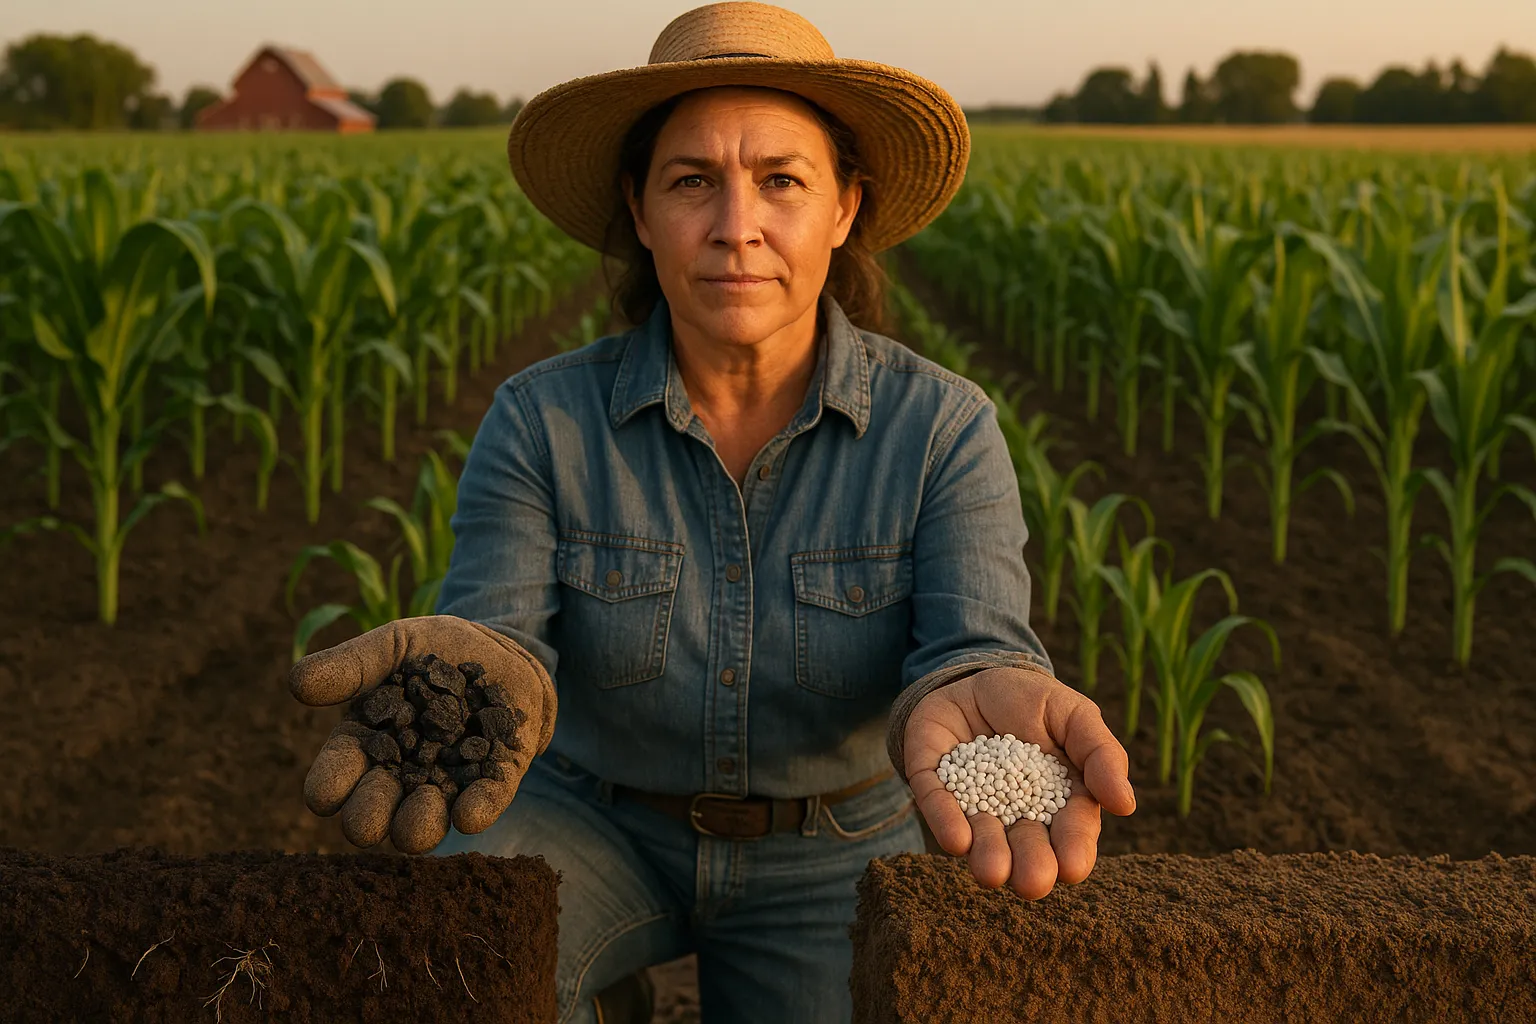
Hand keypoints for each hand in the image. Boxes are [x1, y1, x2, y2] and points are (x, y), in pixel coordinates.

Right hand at [290, 615, 556, 853]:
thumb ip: (352, 664)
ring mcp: (446, 785)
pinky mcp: (492, 782)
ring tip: (421, 811)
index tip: (326, 795)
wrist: (502, 652)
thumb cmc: (435, 650)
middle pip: (370, 815)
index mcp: (364, 744)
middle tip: (369, 821)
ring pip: (421, 825)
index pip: (333, 778)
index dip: (327, 789)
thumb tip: (296, 682)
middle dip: (367, 820)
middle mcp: (398, 776)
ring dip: (417, 825)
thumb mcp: (394, 645)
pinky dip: (475, 811)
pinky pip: (483, 804)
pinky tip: (470, 813)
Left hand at [903, 665, 1134, 898]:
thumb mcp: (1075, 716)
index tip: (1073, 867)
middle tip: (1033, 882)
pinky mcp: (932, 781)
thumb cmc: (1035, 702)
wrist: (977, 675)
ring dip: (987, 855)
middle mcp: (1014, 813)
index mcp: (1058, 802)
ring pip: (981, 838)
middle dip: (1030, 867)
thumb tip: (1126, 805)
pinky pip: (937, 804)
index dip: (1073, 851)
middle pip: (1026, 847)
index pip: (1071, 833)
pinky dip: (945, 821)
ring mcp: (971, 800)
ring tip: (993, 872)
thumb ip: (1100, 755)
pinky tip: (956, 840)